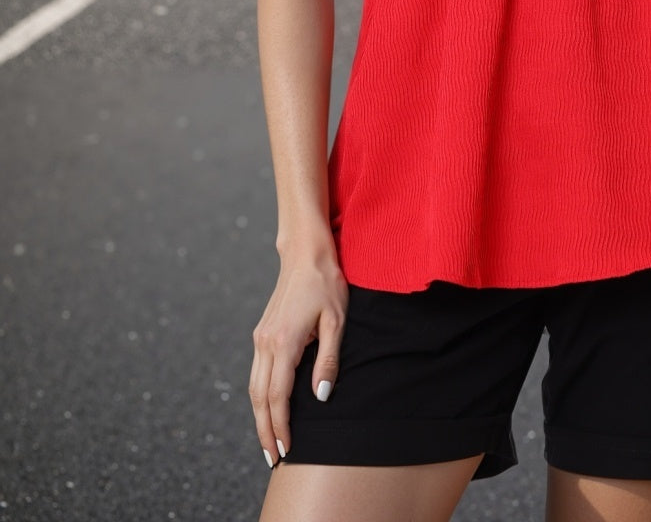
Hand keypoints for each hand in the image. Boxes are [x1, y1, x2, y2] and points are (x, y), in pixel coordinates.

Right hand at [248, 251, 348, 468]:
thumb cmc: (326, 284)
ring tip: (269, 442)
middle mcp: (265, 342)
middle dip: (265, 430)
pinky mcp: (262, 333)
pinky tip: (268, 409)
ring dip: (259, 417)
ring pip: (253, 387)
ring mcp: (260, 337)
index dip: (281, 426)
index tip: (285, 450)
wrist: (306, 254)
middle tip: (273, 458)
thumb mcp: (336, 321)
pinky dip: (259, 397)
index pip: (278, 396)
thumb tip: (321, 396)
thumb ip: (329, 360)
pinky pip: (256, 373)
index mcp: (284, 342)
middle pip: (259, 398)